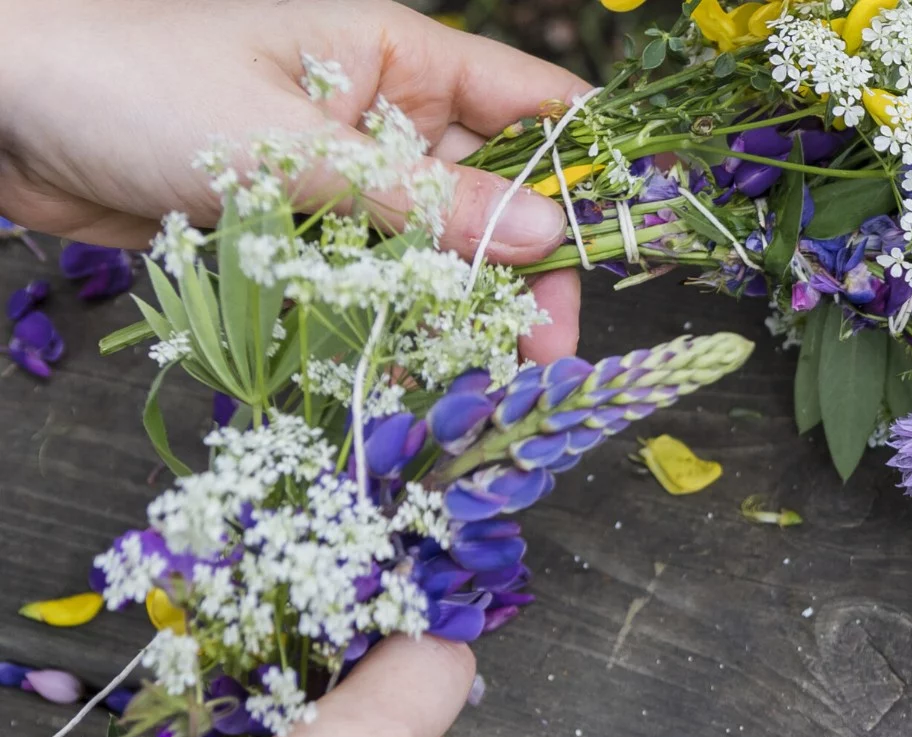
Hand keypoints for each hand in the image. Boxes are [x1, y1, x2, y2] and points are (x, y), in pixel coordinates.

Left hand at [0, 0, 588, 358]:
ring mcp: (342, 178)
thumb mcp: (291, 145)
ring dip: (467, 312)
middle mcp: (384, 115)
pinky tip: (420, 369)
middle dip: (531, 270)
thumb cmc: (130, 84)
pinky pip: (376, 286)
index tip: (650, 233)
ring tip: (487, 372)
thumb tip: (548, 235)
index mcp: (396, 56)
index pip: (538, 101)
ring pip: (441, 252)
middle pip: (501, 195)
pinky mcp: (298, 234)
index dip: (601, 163)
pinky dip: (401, 327)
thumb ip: (424, 199)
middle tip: (545, 345)